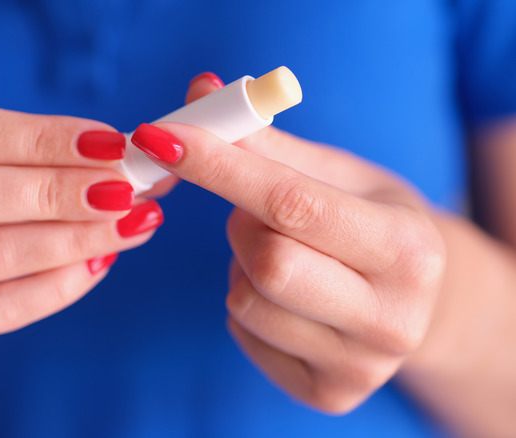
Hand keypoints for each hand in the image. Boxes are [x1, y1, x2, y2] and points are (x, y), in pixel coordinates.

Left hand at [130, 114, 444, 412]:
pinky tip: (280, 292)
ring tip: (280, 252)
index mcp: (408, 250)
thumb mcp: (338, 174)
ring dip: (241, 263)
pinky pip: (242, 331)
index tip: (163, 136)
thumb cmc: (371, 222)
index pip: (292, 204)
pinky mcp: (326, 394)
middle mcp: (391, 319)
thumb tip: (200, 91)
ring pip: (245, 299)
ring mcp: (359, 366)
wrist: (417, 301)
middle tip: (255, 211)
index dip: (220, 166)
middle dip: (241, 224)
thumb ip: (267, 141)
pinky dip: (244, 300)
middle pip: (266, 262)